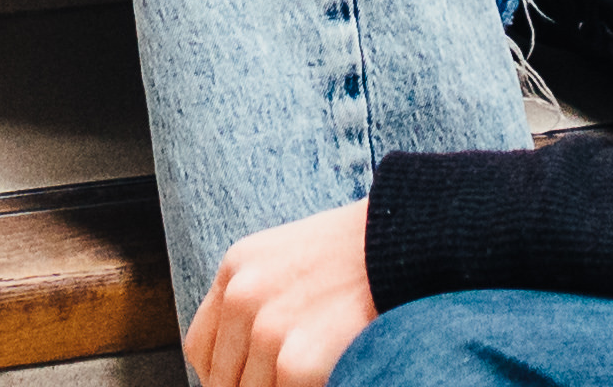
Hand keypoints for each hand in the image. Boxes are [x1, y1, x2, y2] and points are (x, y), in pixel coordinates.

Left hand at [185, 200, 373, 386]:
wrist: (412, 240)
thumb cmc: (361, 254)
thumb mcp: (291, 258)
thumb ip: (261, 299)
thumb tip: (249, 362)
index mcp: (237, 268)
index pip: (201, 349)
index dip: (223, 376)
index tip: (247, 383)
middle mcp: (243, 296)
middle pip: (222, 380)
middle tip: (285, 381)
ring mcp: (268, 329)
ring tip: (310, 376)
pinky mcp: (298, 362)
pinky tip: (326, 379)